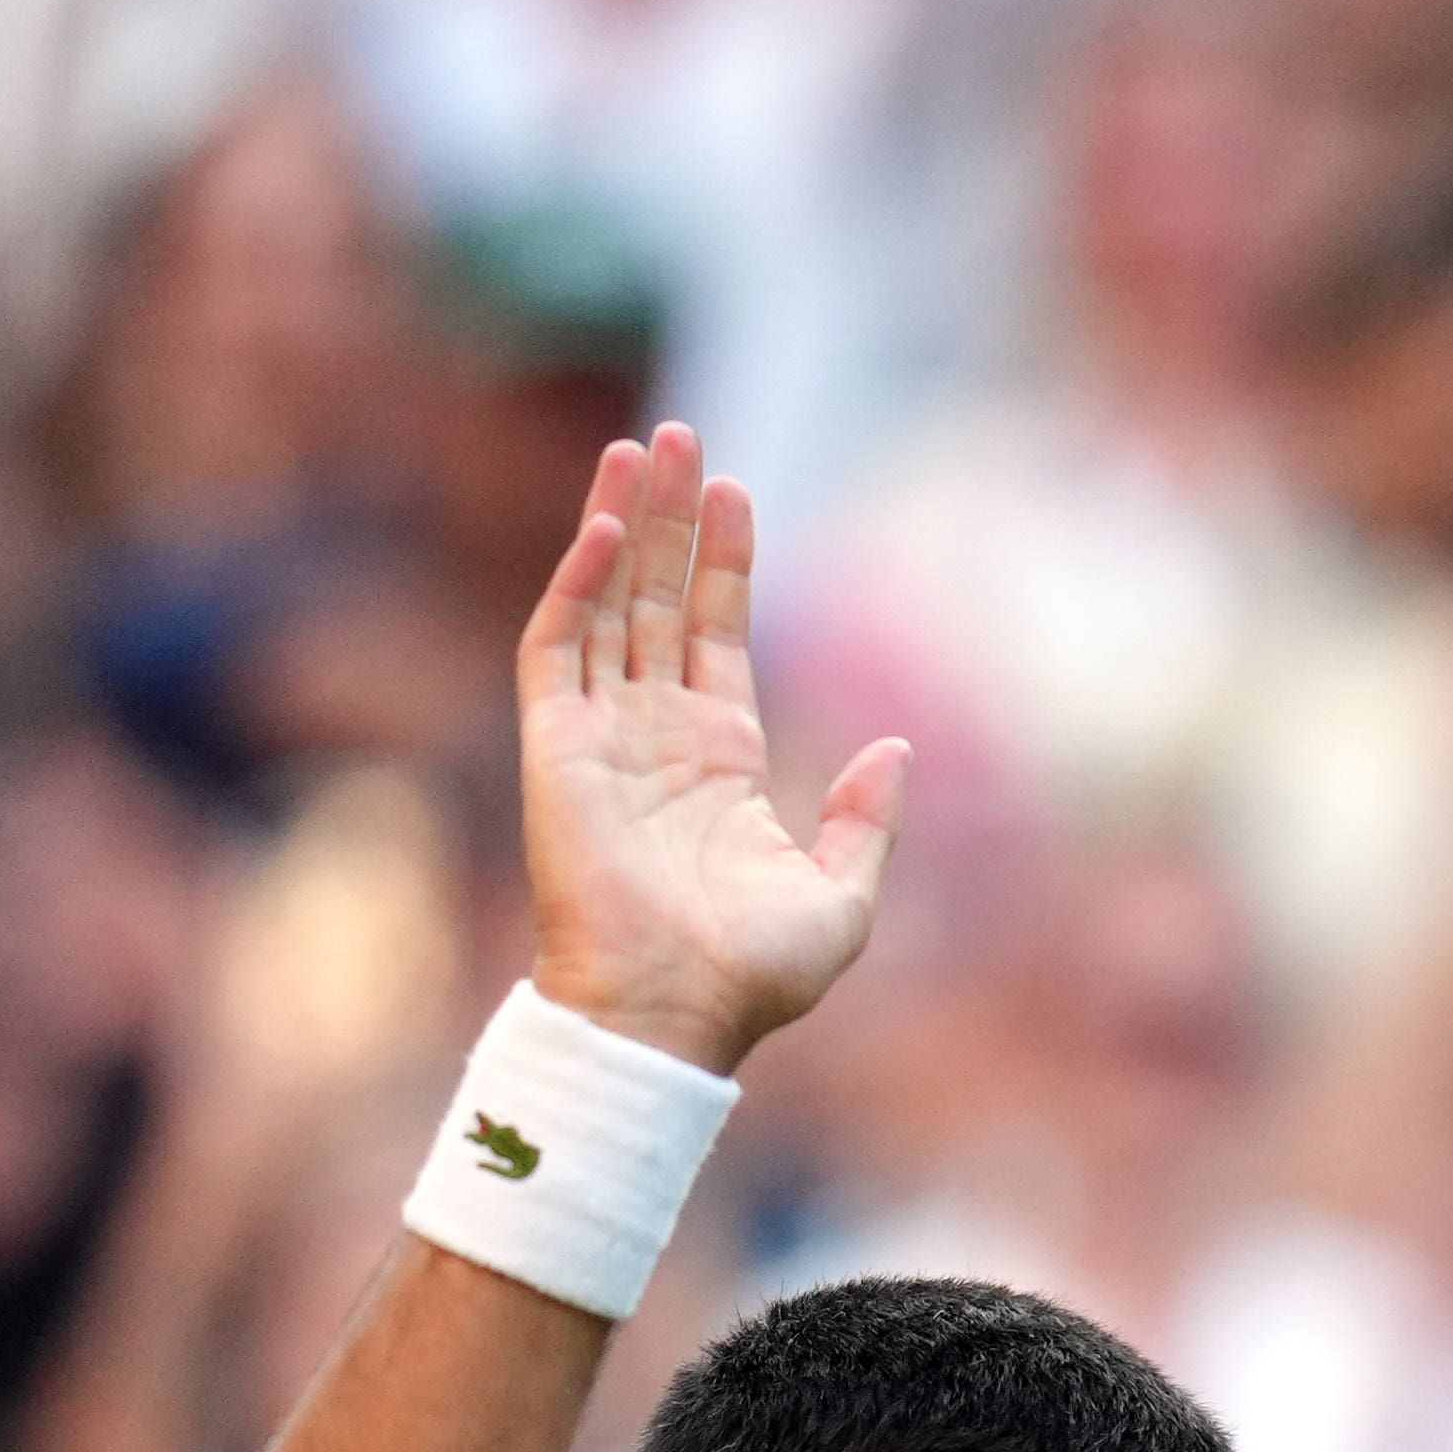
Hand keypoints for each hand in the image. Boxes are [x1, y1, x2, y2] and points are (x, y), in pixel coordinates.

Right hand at [512, 424, 910, 1075]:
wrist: (673, 1016)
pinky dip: (572, 587)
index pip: (714, 631)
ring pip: (604, 605)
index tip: (734, 489)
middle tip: (677, 435)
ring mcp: (601, 738)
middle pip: (654, 597)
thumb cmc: (752, 977)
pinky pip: (556, 650)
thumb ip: (868, 820)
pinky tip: (600, 529)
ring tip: (637, 450)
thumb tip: (896, 747)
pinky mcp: (556, 751)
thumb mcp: (843, 898)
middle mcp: (654, 735)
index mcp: (719, 758)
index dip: (722, 560)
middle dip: (665, 517)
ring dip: (617, 526)